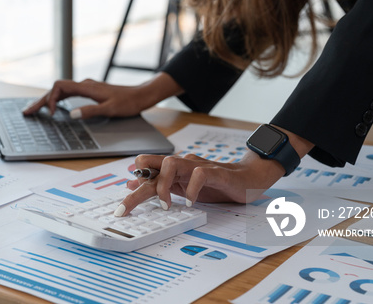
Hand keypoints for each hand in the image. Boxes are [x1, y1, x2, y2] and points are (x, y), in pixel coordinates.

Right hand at [22, 73, 183, 118]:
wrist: (141, 96)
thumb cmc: (128, 103)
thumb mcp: (110, 109)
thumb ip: (90, 111)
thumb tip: (71, 114)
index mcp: (87, 87)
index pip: (60, 87)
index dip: (50, 98)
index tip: (50, 113)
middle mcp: (84, 85)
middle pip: (56, 89)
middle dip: (41, 100)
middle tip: (27, 112)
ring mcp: (86, 87)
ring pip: (61, 91)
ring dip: (47, 100)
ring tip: (34, 110)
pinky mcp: (89, 91)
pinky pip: (67, 93)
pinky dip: (57, 99)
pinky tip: (54, 107)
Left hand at [115, 126, 313, 215]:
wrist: (248, 178)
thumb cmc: (216, 183)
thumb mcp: (184, 186)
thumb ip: (162, 184)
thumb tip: (134, 185)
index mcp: (174, 168)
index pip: (146, 166)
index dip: (134, 180)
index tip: (124, 199)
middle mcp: (182, 163)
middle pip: (151, 167)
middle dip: (137, 190)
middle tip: (124, 209)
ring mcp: (198, 166)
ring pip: (171, 164)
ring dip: (163, 185)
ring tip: (165, 205)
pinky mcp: (215, 172)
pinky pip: (198, 175)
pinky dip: (191, 190)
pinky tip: (191, 203)